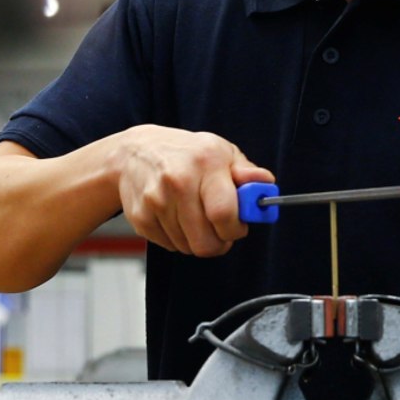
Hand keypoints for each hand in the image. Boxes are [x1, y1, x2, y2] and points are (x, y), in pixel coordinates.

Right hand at [112, 126, 272, 256]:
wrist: (133, 153)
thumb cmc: (185, 153)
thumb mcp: (220, 151)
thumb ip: (246, 171)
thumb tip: (266, 184)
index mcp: (206, 163)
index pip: (224, 214)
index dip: (235, 229)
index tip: (238, 226)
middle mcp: (179, 181)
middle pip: (205, 242)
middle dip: (219, 242)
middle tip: (220, 230)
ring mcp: (157, 201)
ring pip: (188, 248)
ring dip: (197, 240)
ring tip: (195, 217)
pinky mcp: (141, 218)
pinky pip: (170, 246)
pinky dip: (177, 238)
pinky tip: (176, 217)